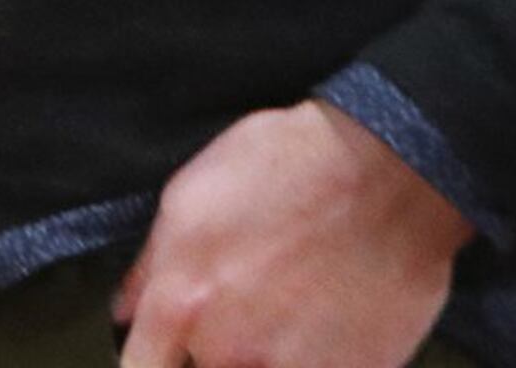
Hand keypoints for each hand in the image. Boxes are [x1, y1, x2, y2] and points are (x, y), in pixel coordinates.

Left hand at [113, 101, 470, 367]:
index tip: (166, 354)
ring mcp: (295, 367)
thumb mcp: (189, 197)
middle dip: (214, 351)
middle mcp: (232, 347)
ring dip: (269, 353)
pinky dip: (319, 357)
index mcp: (181, 302)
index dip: (152, 362)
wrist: (387, 169)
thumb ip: (151, 268)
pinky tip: (329, 322)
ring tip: (292, 311)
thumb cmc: (289, 166)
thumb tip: (128, 310)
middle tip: (247, 310)